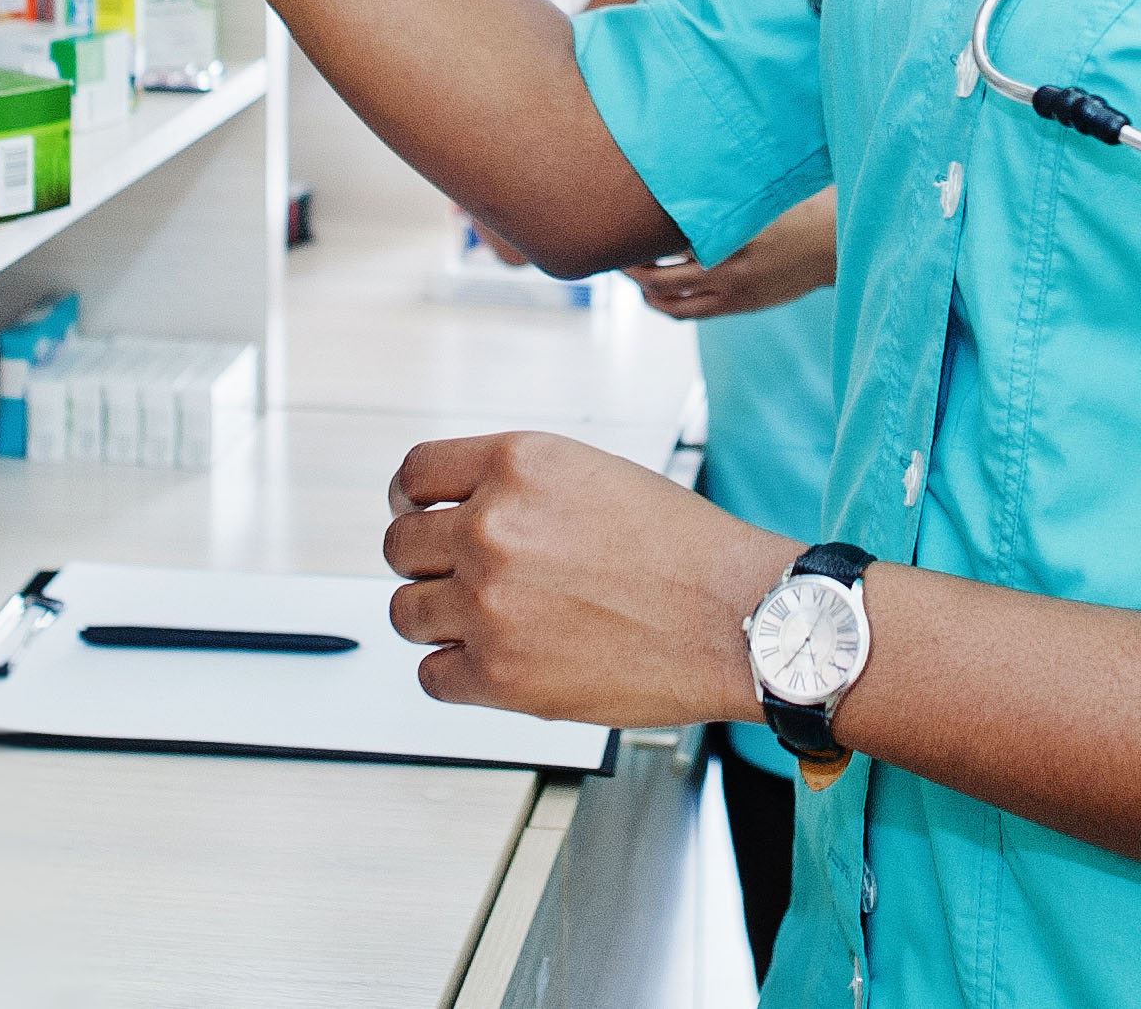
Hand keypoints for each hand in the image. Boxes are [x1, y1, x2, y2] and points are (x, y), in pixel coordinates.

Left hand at [384, 431, 800, 729]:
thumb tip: (464, 510)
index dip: (408, 498)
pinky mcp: (500, 675)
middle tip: (456, 576)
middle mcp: (492, 528)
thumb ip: (521, 487)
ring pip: (406, 613)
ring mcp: (489, 604)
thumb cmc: (687, 551)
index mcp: (516, 465)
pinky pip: (432, 676)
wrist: (740, 618)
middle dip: (425, 562)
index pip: (413, 474)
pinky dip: (455, 674)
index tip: (413, 512)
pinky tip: (491, 663)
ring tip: (482, 623)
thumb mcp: (596, 475)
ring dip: (437, 619)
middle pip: (400, 546)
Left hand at [631, 192, 836, 319]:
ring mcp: (731, 288)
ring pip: (669, 300)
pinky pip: (689, 312)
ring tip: (631, 275)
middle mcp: (726, 261)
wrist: (831, 246)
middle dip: (631, 267)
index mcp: (728, 228)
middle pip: (659, 274)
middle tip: (615, 253)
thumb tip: (680, 170)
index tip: (621, 220)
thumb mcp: (758, 193)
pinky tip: (655, 294)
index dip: (638, 234)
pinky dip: (666, 305)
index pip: (667, 236)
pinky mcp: (738, 305)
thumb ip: (723, 191)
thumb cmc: (796, 209)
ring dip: (644, 290)